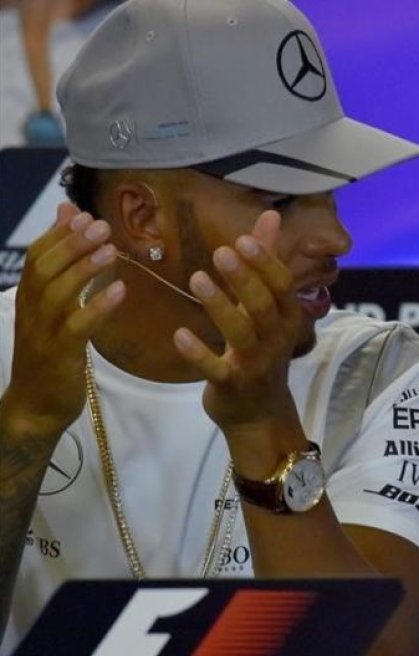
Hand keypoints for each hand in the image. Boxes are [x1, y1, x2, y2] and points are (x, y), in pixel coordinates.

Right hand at [2, 203, 123, 439]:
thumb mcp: (51, 312)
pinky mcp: (60, 355)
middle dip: (72, 244)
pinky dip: (97, 307)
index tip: (83, 214)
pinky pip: (77, 326)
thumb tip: (67, 225)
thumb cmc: (49, 354)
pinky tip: (119, 291)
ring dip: (84, 269)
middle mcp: (30, 311)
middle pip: (45, 269)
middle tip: (101, 225)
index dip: (58, 234)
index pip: (35, 257)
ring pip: (58, 293)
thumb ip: (60, 272)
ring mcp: (43, 333)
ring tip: (111, 250)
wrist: (36, 407)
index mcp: (28, 299)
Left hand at [171, 211, 302, 443]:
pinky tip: (179, 335)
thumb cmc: (262, 348)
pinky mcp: (232, 384)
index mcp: (287, 316)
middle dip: (244, 278)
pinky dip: (198, 353)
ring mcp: (256, 363)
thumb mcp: (268, 306)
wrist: (259, 410)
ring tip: (196, 279)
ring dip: (219, 306)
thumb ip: (267, 261)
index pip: (282, 285)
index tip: (242, 239)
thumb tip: (271, 214)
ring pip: (240, 332)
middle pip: (263, 304)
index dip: (265, 262)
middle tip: (219, 252)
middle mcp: (277, 338)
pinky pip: (216, 368)